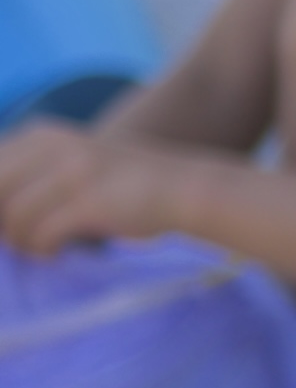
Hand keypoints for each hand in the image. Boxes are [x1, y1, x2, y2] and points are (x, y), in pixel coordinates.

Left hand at [0, 121, 188, 256]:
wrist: (184, 188)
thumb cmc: (125, 182)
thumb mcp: (72, 160)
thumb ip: (31, 172)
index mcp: (42, 135)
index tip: (10, 221)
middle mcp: (54, 147)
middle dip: (2, 223)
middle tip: (21, 238)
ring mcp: (73, 173)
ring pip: (13, 217)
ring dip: (22, 241)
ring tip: (42, 246)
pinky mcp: (89, 202)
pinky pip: (41, 235)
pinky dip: (43, 250)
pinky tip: (57, 252)